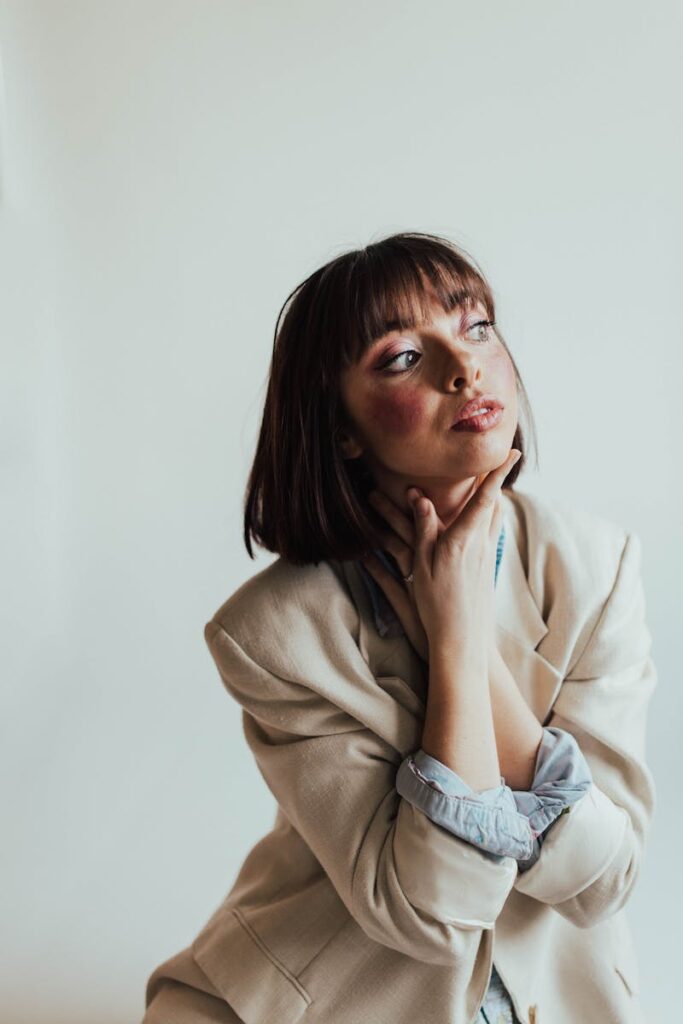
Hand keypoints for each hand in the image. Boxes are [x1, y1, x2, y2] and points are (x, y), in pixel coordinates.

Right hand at [362, 450, 519, 659]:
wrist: (462, 639)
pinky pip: (489, 532)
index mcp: (464, 539)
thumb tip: (420, 496)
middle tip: (500, 457)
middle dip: (495, 480)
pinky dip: (488, 516)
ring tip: (491, 481)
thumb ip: (424, 528)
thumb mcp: (422, 564)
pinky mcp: (484, 567)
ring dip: (492, 497)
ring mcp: (485, 556)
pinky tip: (485, 517)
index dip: (497, 472)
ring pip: (493, 518)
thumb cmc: (437, 603)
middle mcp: (480, 543)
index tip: (511, 451)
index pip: (484, 496)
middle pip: (493, 503)